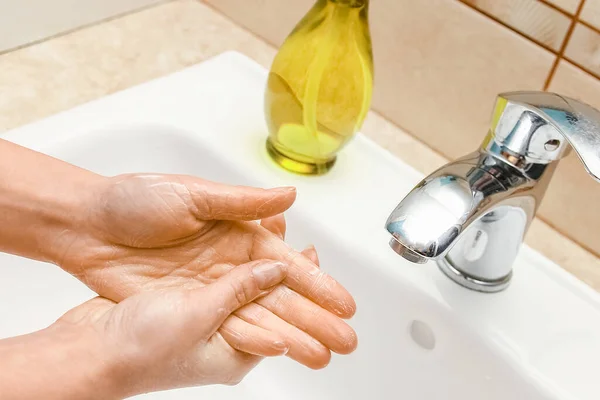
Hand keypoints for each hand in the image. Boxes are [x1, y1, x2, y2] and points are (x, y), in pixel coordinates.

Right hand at [1, 260, 289, 399]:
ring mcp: (206, 315)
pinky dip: (240, 254)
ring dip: (268, 260)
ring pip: (247, 281)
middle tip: (316, 254)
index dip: (309, 301)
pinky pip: (223, 272)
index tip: (327, 278)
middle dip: (298, 283)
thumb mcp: (200, 316)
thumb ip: (240, 289)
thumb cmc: (140, 349)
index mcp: (238, 353)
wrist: (89, 346)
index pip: (286, 321)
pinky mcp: (188, 298)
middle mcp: (227, 335)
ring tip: (291, 237)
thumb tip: (277, 269)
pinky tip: (253, 235)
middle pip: (273, 303)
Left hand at [57, 174, 356, 368]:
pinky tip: (278, 349)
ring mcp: (210, 288)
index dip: (317, 284)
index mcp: (238, 234)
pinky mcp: (187, 306)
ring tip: (322, 354)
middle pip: (280, 296)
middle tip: (345, 338)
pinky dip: (253, 338)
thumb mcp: (193, 195)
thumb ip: (243, 202)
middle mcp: (230, 264)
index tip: (343, 301)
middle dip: (315, 317)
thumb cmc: (137, 200)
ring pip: (259, 316)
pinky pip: (226, 326)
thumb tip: (290, 196)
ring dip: (292, 334)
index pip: (286, 264)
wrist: (89, 225)